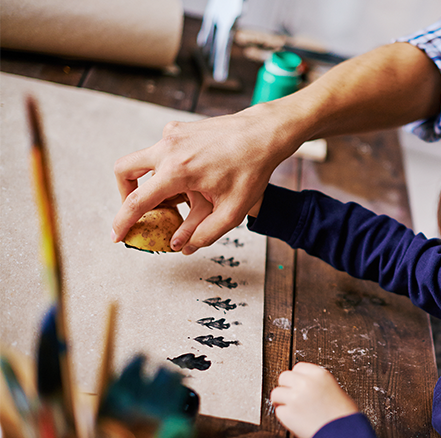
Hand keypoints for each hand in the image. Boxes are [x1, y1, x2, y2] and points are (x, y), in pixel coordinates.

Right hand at [111, 102, 303, 253]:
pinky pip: (162, 151)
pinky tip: (194, 179)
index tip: (117, 236)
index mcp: (177, 170)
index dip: (123, 222)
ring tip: (177, 198)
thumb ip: (204, 233)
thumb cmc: (252, 169)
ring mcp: (172, 134)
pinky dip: (167, 167)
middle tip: (140, 210)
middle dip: (125, 194)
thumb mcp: (232, 211)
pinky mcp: (180, 129)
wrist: (264, 133)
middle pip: (124, 171)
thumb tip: (181, 246)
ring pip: (144, 160)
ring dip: (151, 180)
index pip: (137, 201)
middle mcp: (168, 148)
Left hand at [270, 362, 358, 437]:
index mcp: (320, 375)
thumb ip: (317, 385)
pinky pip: (279, 411)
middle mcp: (305, 383)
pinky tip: (296, 421)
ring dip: (281, 401)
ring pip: (276, 393)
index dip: (298, 377)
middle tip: (291, 397)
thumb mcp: (335, 390)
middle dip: (286, 387)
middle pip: (284, 377)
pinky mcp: (287, 414)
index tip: (299, 385)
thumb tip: (303, 386)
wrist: (344, 436)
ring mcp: (294, 398)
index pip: (298, 367)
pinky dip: (285, 417)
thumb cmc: (343, 417)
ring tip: (291, 410)